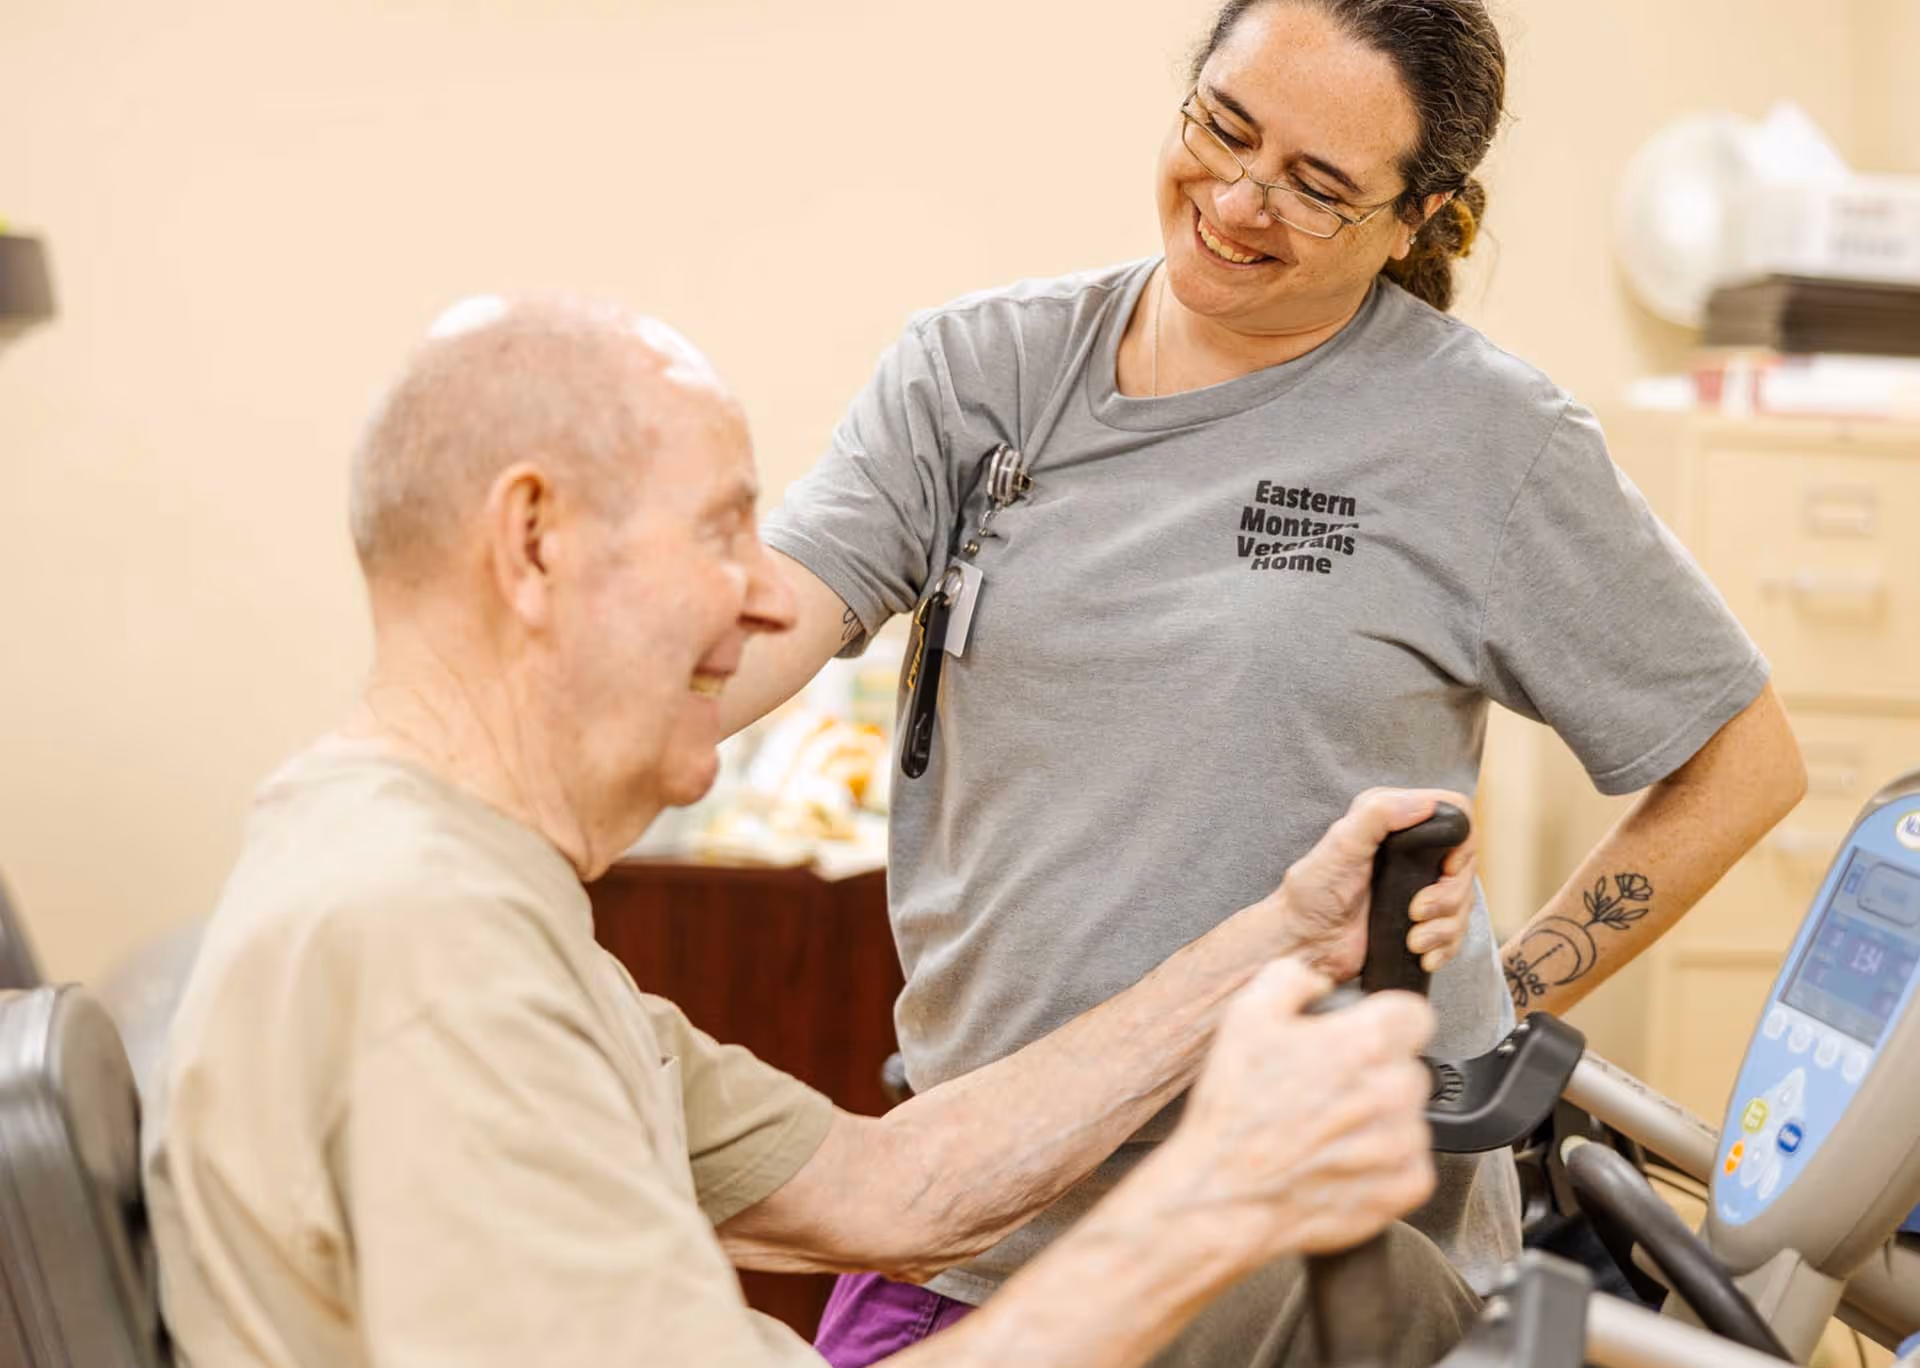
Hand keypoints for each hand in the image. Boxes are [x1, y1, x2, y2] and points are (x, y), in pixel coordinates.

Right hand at [1168, 959, 1435, 1256]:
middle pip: (1408, 1066)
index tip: (1359, 1036)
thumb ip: (1292, 978)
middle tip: (1325, 1088)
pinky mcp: (1407, 1186)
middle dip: (1375, 1072)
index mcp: (1367, 1041)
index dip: (1383, 1021)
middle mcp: (1396, 1090)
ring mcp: (1405, 1143)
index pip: (1414, 1013)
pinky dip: (1384, 1163)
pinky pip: (1411, 1162)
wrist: (1227, 1194)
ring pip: (1409, 1115)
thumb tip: (1319, 982)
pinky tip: (1338, 1160)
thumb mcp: (1245, 1016)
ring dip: (1379, 1118)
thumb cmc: (1235, 1111)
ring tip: (1326, 1130)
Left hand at [1275, 788, 1477, 983]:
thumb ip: (1378, 814)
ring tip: (1412, 939)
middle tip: (1416, 912)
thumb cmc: (1312, 893)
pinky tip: (1422, 954)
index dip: (1463, 843)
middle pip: (1468, 865)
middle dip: (1449, 897)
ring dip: (1444, 928)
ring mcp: (1419, 887)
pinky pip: (1456, 934)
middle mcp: (1413, 850)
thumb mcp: (1340, 845)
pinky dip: (1444, 948)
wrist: (1304, 943)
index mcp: (1395, 820)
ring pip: (1464, 903)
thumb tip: (1426, 804)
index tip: (1446, 870)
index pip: (1458, 814)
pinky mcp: (1421, 921)